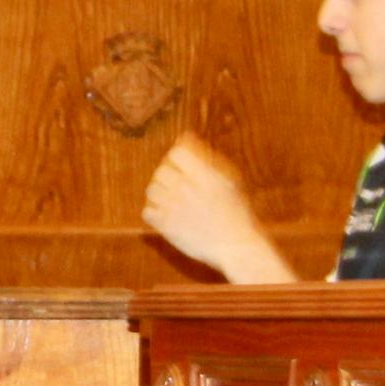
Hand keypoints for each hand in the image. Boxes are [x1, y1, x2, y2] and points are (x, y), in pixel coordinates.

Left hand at [143, 137, 273, 282]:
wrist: (236, 246)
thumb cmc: (236, 213)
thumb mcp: (229, 180)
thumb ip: (207, 159)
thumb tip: (186, 139)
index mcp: (205, 175)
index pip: (177, 152)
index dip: (178, 155)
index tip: (183, 164)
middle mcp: (187, 188)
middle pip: (162, 170)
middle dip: (169, 174)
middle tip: (179, 184)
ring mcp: (175, 208)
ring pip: (152, 190)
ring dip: (160, 192)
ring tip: (173, 199)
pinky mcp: (167, 227)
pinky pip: (148, 212)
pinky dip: (154, 212)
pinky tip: (167, 214)